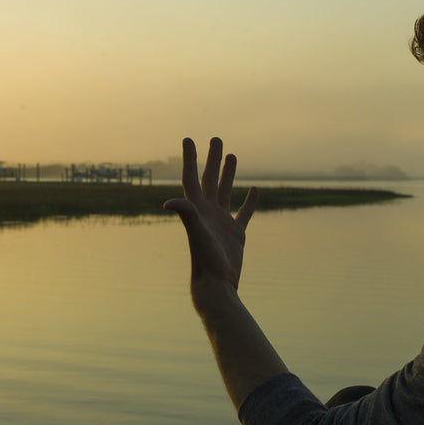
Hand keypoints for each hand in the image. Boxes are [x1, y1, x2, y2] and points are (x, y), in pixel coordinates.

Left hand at [164, 137, 259, 295]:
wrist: (217, 285)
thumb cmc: (205, 261)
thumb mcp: (197, 234)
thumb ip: (187, 215)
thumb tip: (168, 201)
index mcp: (196, 210)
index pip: (191, 178)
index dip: (190, 158)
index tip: (188, 139)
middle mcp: (207, 213)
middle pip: (208, 179)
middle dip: (211, 159)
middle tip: (216, 138)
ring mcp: (221, 222)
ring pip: (225, 191)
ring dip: (228, 174)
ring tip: (232, 155)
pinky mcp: (235, 234)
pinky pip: (243, 213)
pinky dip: (249, 201)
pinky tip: (255, 189)